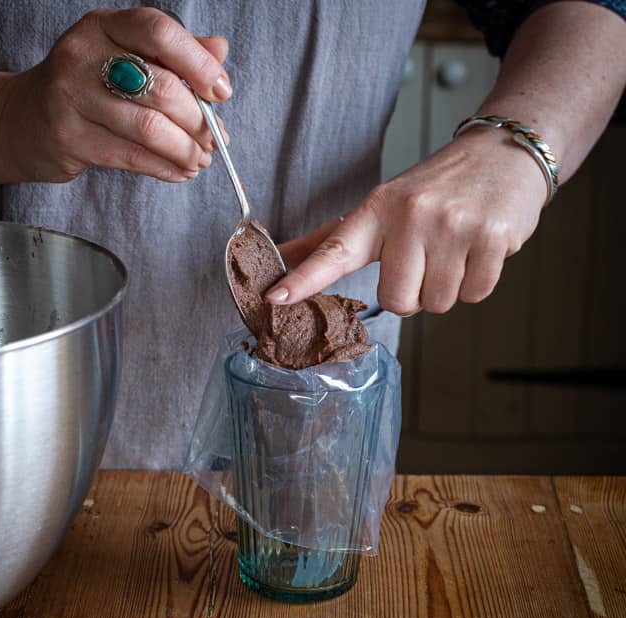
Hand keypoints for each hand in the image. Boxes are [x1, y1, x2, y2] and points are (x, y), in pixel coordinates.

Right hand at [0, 8, 230, 183]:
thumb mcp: (123, 58)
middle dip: (198, 121)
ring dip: (185, 150)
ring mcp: (71, 97)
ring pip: (150, 128)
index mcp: (103, 26)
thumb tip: (220, 50)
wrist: (19, 121)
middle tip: (214, 140)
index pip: (159, 32)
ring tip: (200, 160)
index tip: (221, 91)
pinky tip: (179, 172)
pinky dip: (165, 168)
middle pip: (162, 88)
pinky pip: (132, 157)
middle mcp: (83, 55)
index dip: (198, 63)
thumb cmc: (83, 89)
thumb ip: (172, 54)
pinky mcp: (69, 138)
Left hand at [267, 129, 547, 314]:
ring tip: (453, 250)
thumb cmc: (434, 189)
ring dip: (445, 288)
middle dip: (411, 293)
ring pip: (436, 304)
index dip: (304, 278)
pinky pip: (473, 296)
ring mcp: (452, 227)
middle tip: (425, 259)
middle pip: (396, 301)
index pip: (335, 250)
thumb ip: (332, 240)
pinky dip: (475, 283)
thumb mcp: (381, 206)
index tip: (275, 297)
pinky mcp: (491, 238)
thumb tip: (281, 255)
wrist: (503, 153)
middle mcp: (411, 216)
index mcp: (377, 209)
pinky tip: (476, 251)